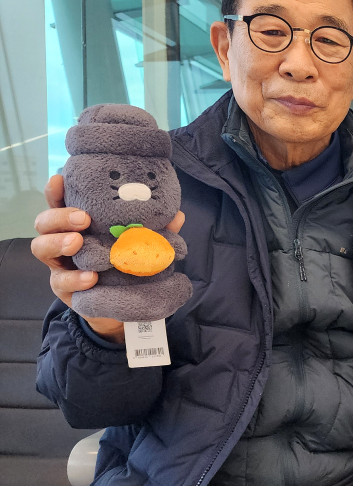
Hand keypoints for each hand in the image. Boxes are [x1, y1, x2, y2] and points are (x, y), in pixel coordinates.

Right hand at [30, 174, 184, 343]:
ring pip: (41, 247)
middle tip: (83, 219)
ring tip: (77, 243)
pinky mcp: (64, 289)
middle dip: (59, 217)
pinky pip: (60, 282)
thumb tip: (178, 216)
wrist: (122, 307)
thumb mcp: (141, 246)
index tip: (60, 178)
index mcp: (79, 224)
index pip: (60, 202)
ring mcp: (60, 264)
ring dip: (58, 242)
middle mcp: (63, 240)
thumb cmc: (126, 266)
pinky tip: (91, 278)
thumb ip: (155, 232)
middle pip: (44, 222)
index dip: (55, 190)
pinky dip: (74, 278)